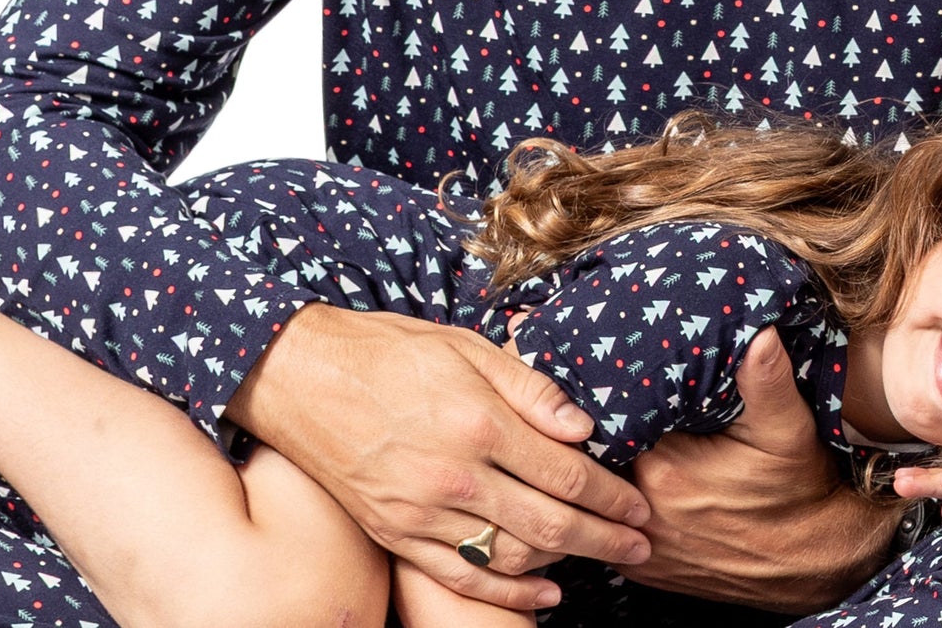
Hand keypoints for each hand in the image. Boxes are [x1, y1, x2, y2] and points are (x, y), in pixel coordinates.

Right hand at [227, 303, 648, 616]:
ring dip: (564, 563)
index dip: (614, 496)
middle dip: (607, 539)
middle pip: (551, 526)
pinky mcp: (395, 534)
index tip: (641, 505)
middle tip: (642, 545)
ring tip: (600, 557)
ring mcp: (421, 512)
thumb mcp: (466, 347)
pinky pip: (461, 577)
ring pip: (511, 557)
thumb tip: (584, 428)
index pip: (568, 475)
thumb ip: (531, 389)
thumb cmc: (387, 352)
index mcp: (479, 424)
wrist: (299, 377)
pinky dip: (507, 592)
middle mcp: (454, 477)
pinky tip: (543, 594)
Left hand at [623, 330, 895, 611]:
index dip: (619, 397)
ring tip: (630, 446)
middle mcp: (641, 513)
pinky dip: (620, 509)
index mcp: (664, 470)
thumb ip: (766, 380)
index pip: (615, 420)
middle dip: (611, 433)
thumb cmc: (798, 490)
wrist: (811, 560)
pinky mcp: (646, 570)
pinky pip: (615, 529)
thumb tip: (761, 332)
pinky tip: (642, 488)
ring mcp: (641, 547)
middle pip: (603, 459)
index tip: (630, 379)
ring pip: (606, 496)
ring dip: (611, 473)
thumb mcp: (787, 429)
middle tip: (628, 408)